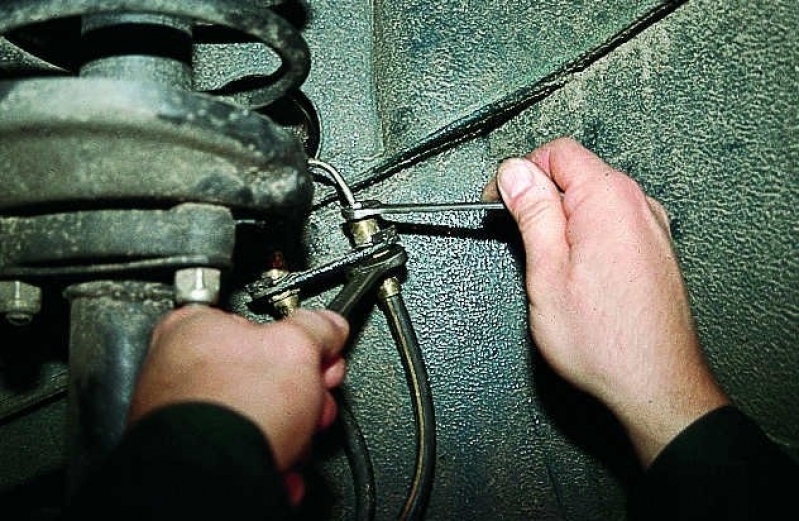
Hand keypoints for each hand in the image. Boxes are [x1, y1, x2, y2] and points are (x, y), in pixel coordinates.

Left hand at [128, 306, 348, 502]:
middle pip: (260, 369)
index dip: (298, 337)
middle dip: (300, 388)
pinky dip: (265, 454)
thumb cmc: (235, 407)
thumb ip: (317, 328)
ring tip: (297, 435)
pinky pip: (241, 446)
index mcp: (194, 326)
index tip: (319, 351)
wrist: (216, 475)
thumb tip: (329, 326)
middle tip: (315, 396)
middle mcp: (176, 367)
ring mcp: (180, 415)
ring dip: (288, 425)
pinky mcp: (192, 454)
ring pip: (254, 412)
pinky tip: (279, 462)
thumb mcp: (298, 346)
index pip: (257, 319)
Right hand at [485, 138, 728, 465]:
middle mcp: (638, 205)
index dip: (520, 173)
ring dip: (564, 221)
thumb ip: (532, 213)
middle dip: (542, 199)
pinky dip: (587, 236)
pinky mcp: (656, 250)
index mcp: (609, 199)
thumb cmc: (605, 341)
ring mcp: (652, 228)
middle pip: (577, 173)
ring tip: (551, 266)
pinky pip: (613, 223)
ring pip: (593, 200)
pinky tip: (578, 274)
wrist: (656, 383)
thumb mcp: (546, 272)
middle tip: (523, 241)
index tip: (501, 201)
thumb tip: (515, 174)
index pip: (557, 152)